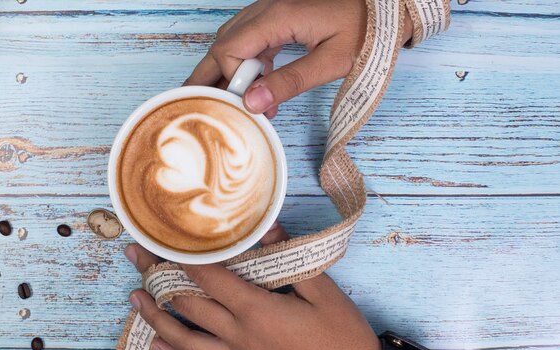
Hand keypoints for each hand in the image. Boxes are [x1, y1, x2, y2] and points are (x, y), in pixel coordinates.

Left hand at [126, 222, 379, 349]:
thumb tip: (264, 224)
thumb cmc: (342, 332)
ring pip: (186, 343)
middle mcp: (240, 337)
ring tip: (135, 301)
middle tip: (135, 258)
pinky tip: (161, 348)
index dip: (180, 258)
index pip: (208, 278)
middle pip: (187, 306)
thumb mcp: (321, 287)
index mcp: (257, 311)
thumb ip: (289, 255)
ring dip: (156, 320)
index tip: (158, 240)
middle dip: (156, 280)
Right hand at [185, 0, 412, 118]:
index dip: (231, 81)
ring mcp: (272, 9)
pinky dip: (248, 62)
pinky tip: (257, 83)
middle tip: (194, 100)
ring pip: (233, 38)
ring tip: (229, 99)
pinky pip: (251, 37)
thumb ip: (290, 82)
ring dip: (229, 69)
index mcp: (278, 16)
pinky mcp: (280, 16)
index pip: (231, 49)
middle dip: (210, 73)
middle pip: (224, 41)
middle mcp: (268, 7)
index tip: (245, 106)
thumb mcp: (331, 61)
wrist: (387, 9)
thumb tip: (253, 103)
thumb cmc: (365, 31)